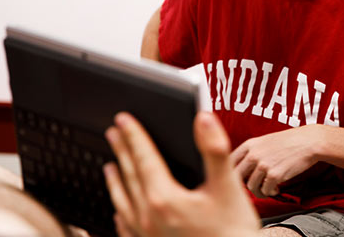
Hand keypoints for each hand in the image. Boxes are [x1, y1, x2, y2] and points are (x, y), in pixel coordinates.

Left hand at [103, 111, 260, 236]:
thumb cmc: (233, 232)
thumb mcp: (228, 187)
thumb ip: (214, 150)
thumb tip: (204, 119)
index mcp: (165, 199)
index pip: (144, 158)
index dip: (133, 135)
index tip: (122, 119)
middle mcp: (149, 218)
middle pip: (130, 177)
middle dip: (121, 151)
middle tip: (112, 133)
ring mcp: (147, 236)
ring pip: (124, 202)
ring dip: (116, 181)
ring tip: (109, 167)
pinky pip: (127, 228)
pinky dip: (120, 214)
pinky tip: (119, 212)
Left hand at [231, 125, 324, 197]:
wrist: (308, 142)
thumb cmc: (288, 142)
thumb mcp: (264, 141)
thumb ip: (251, 152)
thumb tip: (240, 171)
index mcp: (249, 144)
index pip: (229, 162)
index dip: (231, 172)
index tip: (238, 179)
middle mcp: (253, 154)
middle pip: (236, 177)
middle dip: (244, 184)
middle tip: (254, 186)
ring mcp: (263, 165)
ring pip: (250, 187)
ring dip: (259, 191)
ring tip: (268, 188)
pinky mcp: (274, 175)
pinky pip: (265, 191)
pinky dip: (270, 193)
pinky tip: (276, 189)